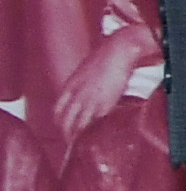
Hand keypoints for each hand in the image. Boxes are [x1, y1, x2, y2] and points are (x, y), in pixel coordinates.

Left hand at [48, 29, 154, 154]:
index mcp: (71, 85)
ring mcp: (91, 100)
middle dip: (67, 132)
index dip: (60, 120)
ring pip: (79, 124)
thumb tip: (86, 88)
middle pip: (66, 121)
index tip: (63, 125)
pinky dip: (96, 129)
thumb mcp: (87, 68)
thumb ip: (83, 81)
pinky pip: (97, 121)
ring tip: (83, 142)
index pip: (58, 109)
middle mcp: (77, 95)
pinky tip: (99, 133)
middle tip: (71, 139)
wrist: (120, 48)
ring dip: (79, 135)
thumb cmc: (108, 53)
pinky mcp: (106, 103)